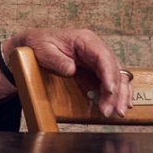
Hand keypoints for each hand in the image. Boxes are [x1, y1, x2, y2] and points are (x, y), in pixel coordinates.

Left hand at [0, 29, 132, 117]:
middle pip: (114, 69)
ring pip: (117, 76)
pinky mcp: (95, 68)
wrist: (32, 44)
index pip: (104, 57)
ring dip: (120, 95)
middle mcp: (95, 48)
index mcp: (85, 39)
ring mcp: (97, 58)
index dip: (110, 75)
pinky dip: (117, 92)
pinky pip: (111, 80)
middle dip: (117, 91)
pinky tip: (119, 104)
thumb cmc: (38, 43)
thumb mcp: (43, 50)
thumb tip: (71, 70)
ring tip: (118, 112)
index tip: (110, 92)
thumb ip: (56, 59)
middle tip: (113, 110)